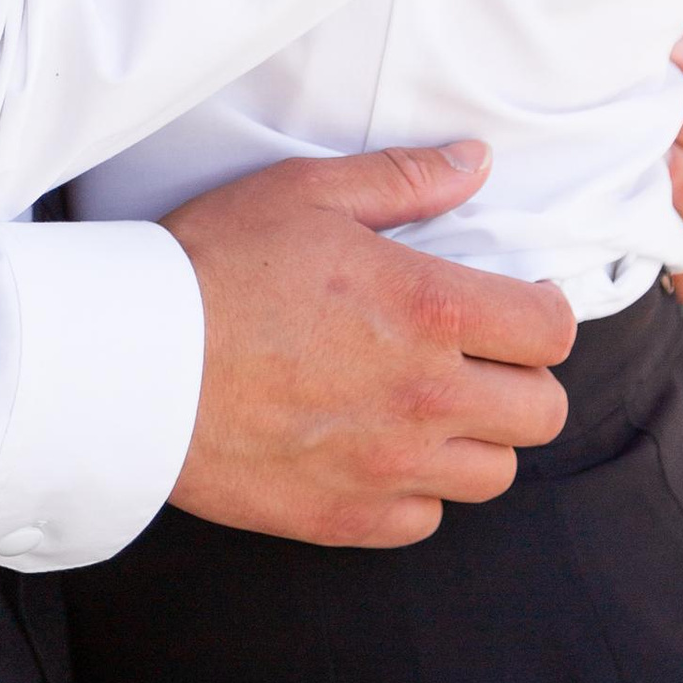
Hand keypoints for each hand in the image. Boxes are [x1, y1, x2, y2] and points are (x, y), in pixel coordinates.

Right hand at [164, 143, 572, 547]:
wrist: (132, 364)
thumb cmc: (214, 265)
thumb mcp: (308, 193)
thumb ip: (405, 179)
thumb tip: (475, 163)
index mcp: (429, 311)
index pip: (549, 331)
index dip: (542, 312)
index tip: (516, 304)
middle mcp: (427, 398)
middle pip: (543, 412)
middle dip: (522, 377)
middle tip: (477, 355)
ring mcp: (390, 466)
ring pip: (495, 474)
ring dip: (477, 437)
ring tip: (431, 403)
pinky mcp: (349, 519)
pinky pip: (427, 518)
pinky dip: (417, 488)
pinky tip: (380, 447)